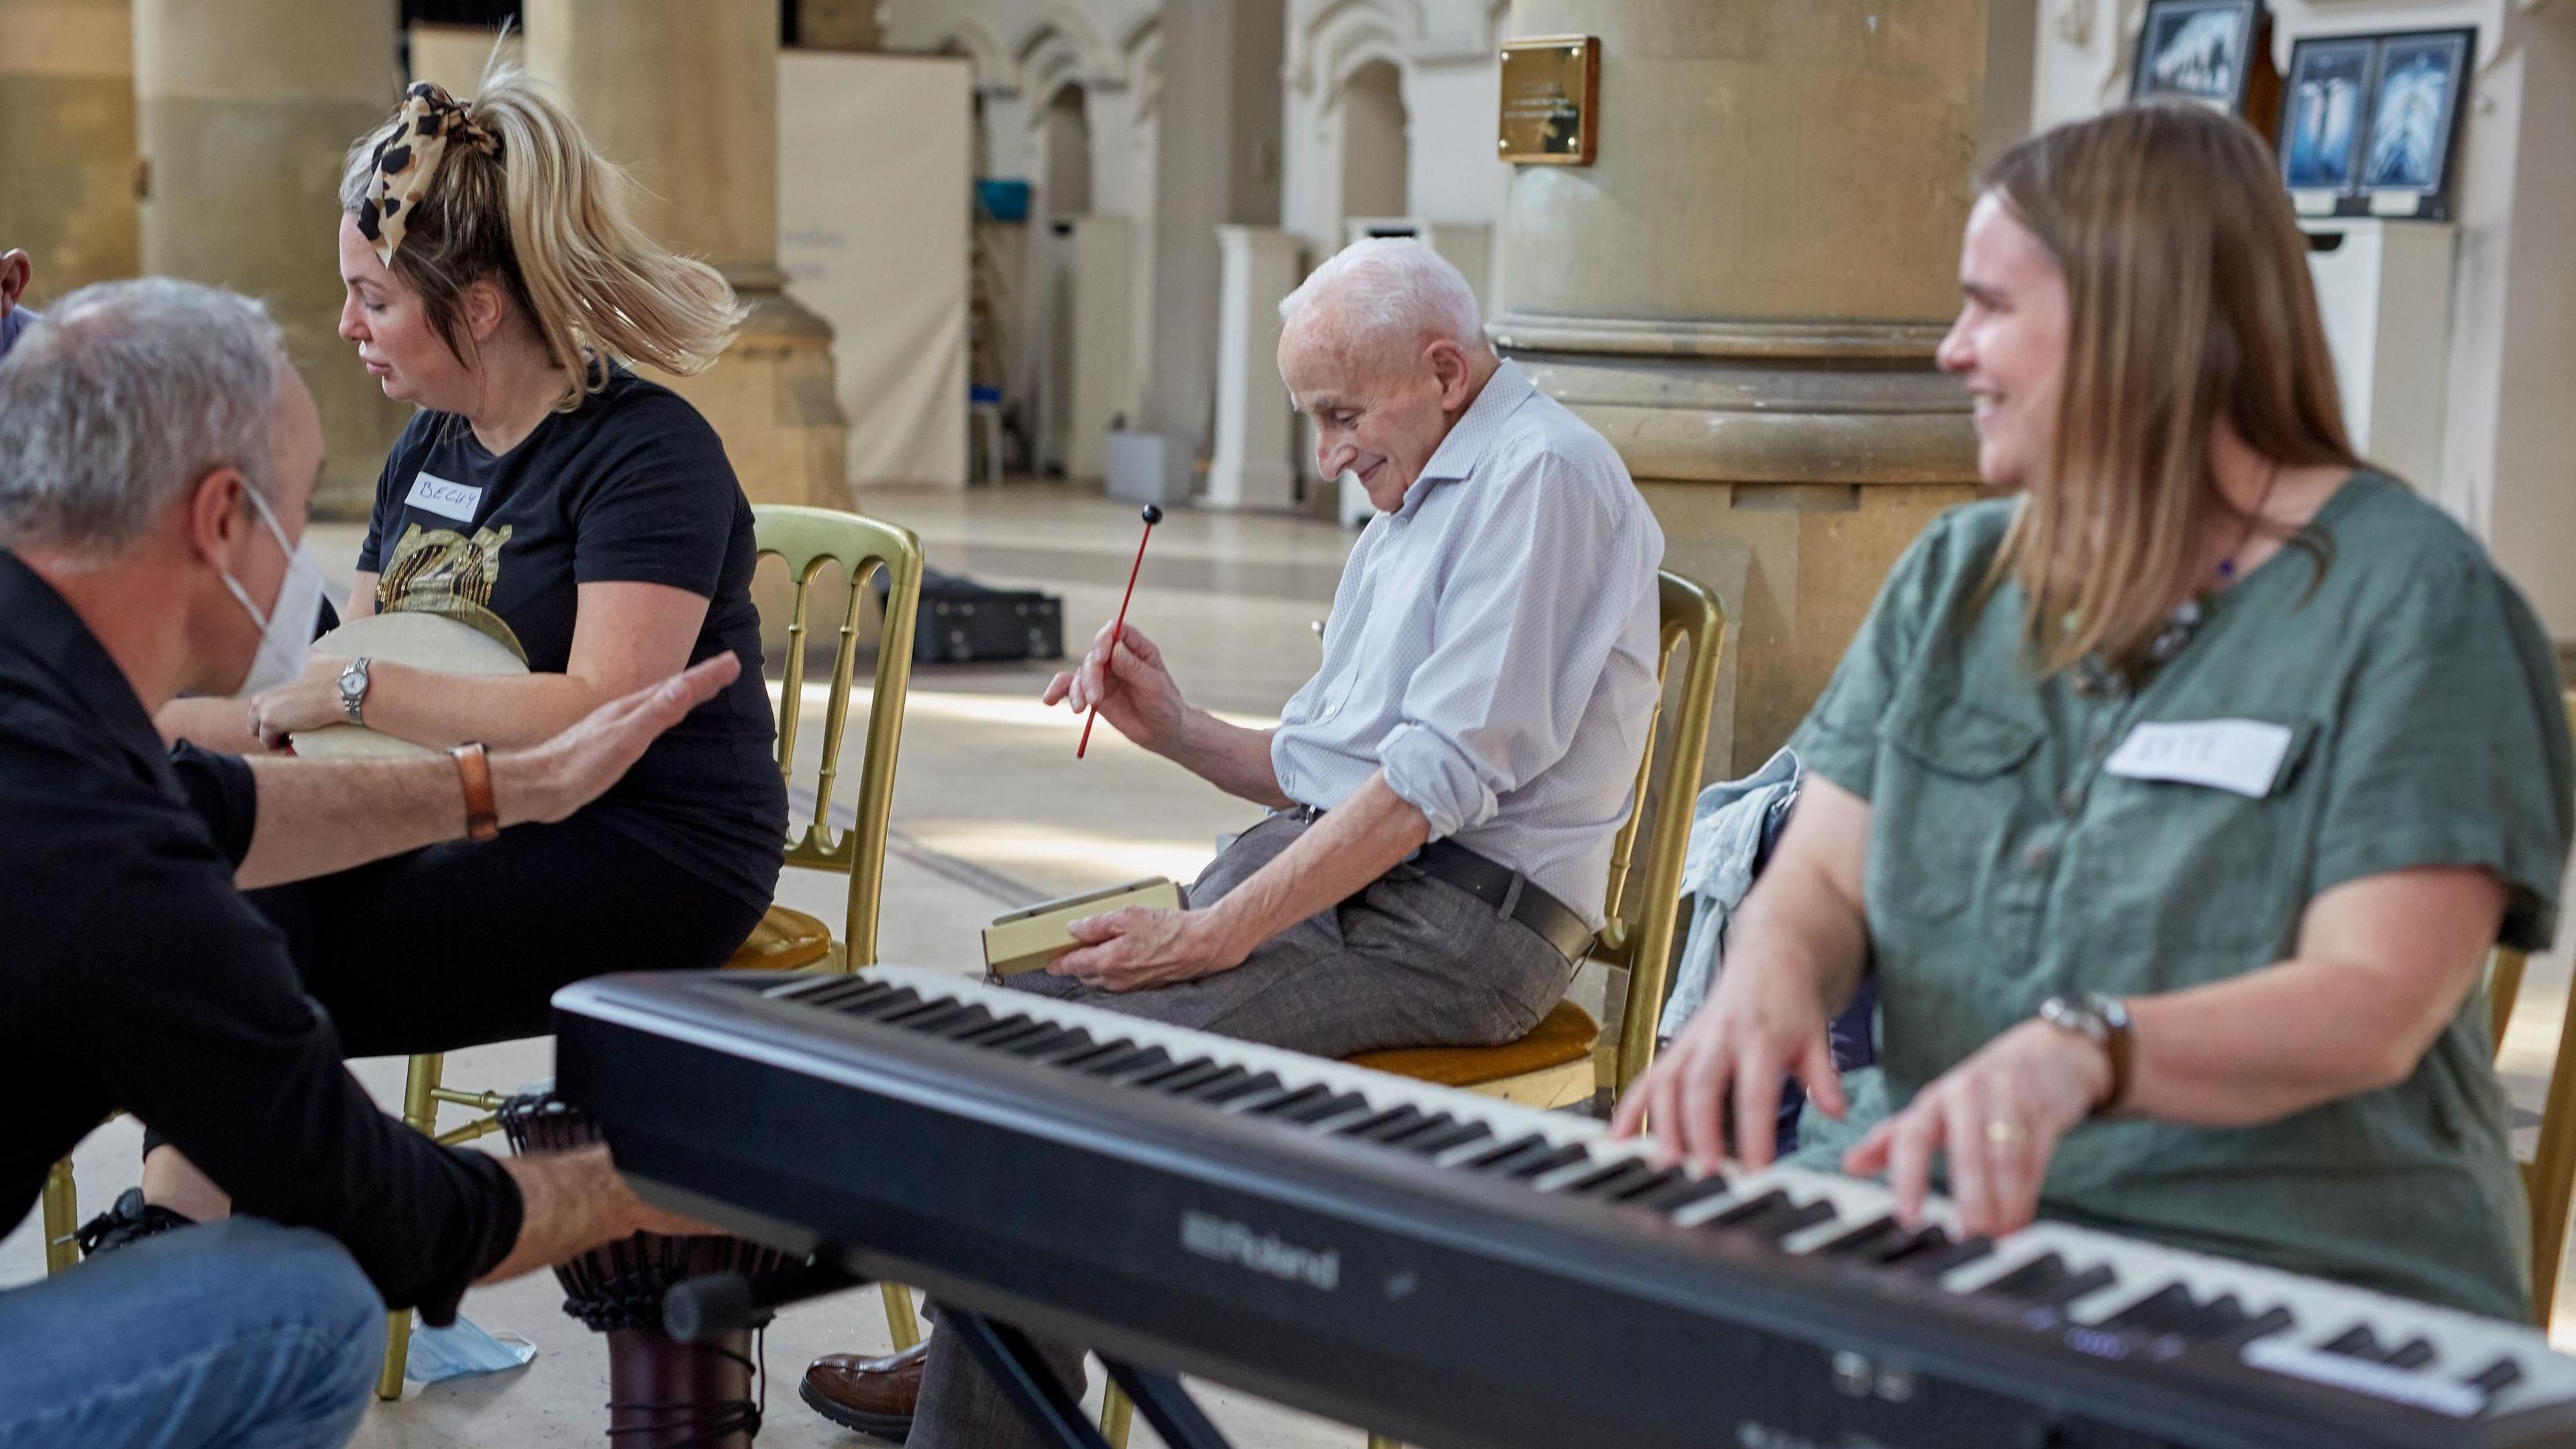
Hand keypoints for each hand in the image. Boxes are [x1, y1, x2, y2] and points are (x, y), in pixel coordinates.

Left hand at [246, 653, 351, 749]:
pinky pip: (265, 739)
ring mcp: (261, 703)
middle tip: (284, 724)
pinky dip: (275, 743)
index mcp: (267, 670)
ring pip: (255, 726)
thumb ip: (295, 660)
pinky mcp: (269, 721)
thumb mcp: (309, 656)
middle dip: (268, 717)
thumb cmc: (334, 671)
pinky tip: (285, 744)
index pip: (259, 692)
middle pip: (254, 709)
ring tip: (284, 738)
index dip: (271, 703)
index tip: (284, 710)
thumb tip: (302, 659)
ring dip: (268, 732)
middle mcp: (259, 685)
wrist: (344, 687)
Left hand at [489, 653, 741, 826]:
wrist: (537, 786)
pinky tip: (657, 720)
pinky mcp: (608, 745)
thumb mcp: (623, 740)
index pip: (679, 687)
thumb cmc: (579, 767)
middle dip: (701, 678)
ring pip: (657, 703)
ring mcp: (616, 727)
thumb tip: (683, 686)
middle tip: (728, 667)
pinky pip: (646, 721)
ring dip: (682, 692)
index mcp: (632, 709)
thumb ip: (654, 713)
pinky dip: (662, 713)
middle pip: (670, 689)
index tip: (734, 662)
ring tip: (699, 686)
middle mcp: (625, 712)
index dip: (707, 676)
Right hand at [1041, 621, 1187, 754]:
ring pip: (1082, 673)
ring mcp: (1104, 676)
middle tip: (1095, 699)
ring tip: (1081, 709)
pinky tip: (1049, 700)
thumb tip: (1114, 648)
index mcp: (1136, 649)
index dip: (1104, 639)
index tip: (1101, 656)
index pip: (1116, 632)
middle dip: (1091, 675)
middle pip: (1095, 655)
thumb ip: (1134, 667)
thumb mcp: (1154, 685)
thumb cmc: (1165, 705)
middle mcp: (1117, 658)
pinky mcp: (1094, 693)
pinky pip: (1072, 687)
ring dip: (1077, 690)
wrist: (1163, 732)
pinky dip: (1058, 691)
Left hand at [1048, 906, 1250, 991]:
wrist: (1203, 945)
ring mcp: (1131, 985)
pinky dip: (1113, 968)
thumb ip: (1096, 924)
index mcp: (1108, 961)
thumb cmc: (1169, 929)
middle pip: (1085, 973)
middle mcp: (1117, 978)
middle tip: (1074, 946)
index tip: (1049, 960)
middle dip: (1077, 962)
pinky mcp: (1144, 985)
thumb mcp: (1127, 916)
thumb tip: (1074, 929)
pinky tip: (1123, 952)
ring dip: (1095, 966)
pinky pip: (1119, 980)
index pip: (1072, 965)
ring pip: (1102, 978)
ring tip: (1099, 946)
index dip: (1058, 962)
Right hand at [1609, 952, 1847, 1175]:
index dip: (1754, 1132)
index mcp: (1760, 1037)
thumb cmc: (1791, 1002)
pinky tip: (1618, 1139)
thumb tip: (1836, 1112)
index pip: (1755, 1091)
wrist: (1768, 956)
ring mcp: (1693, 1042)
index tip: (1756, 1169)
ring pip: (1668, 1083)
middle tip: (1704, 1170)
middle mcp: (1720, 1038)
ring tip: (1664, 1164)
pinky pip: (1647, 1078)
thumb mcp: (1817, 1034)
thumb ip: (1823, 1076)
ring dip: (1662, 1124)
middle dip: (1699, 1130)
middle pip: (1702, 1086)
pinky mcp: (1676, 1047)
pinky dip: (1630, 1108)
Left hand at [1841, 1018, 2109, 1238]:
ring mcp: (2008, 1099)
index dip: (1908, 1176)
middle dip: (1970, 1198)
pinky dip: (2027, 1192)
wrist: (2045, 1053)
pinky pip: (2035, 1156)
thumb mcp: (1935, 1108)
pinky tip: (2021, 1220)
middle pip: (1966, 1153)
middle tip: (1969, 1238)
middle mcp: (1966, 1095)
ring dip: (2003, 1202)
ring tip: (1999, 1237)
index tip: (1908, 1217)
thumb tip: (1850, 1165)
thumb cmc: (1981, 1088)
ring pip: (2004, 1158)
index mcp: (1934, 1100)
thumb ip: (1895, 1138)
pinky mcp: (2043, 1110)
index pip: (1912, 1137)